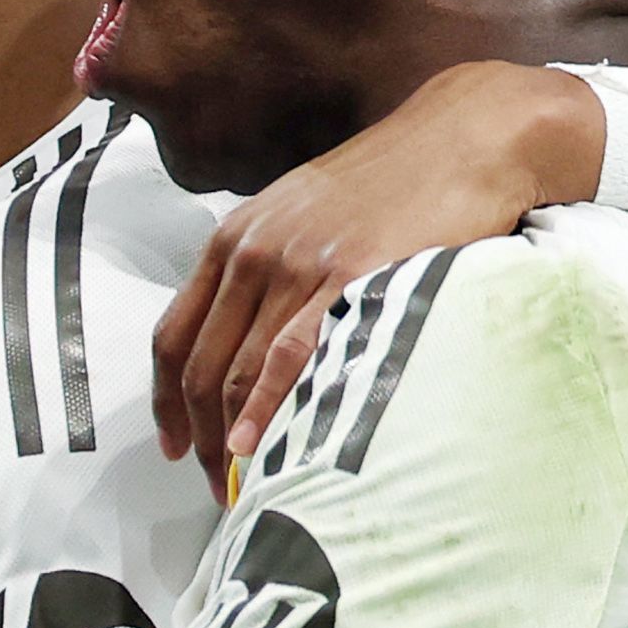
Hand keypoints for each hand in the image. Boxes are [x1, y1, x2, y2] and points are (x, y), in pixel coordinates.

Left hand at [152, 62, 591, 485]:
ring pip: (238, 370)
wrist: (463, 138)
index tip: (173, 446)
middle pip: (199, 365)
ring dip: (230, 440)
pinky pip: (292, 354)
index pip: (173, 334)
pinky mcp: (349, 275)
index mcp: (233, 239)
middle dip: (197, 437)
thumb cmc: (391, 185)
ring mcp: (299, 263)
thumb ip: (269, 272)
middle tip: (213, 489)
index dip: (164, 401)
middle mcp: (253, 251)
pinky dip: (267, 405)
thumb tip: (251, 345)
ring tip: (243, 489)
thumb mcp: (304, 217)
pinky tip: (259, 446)